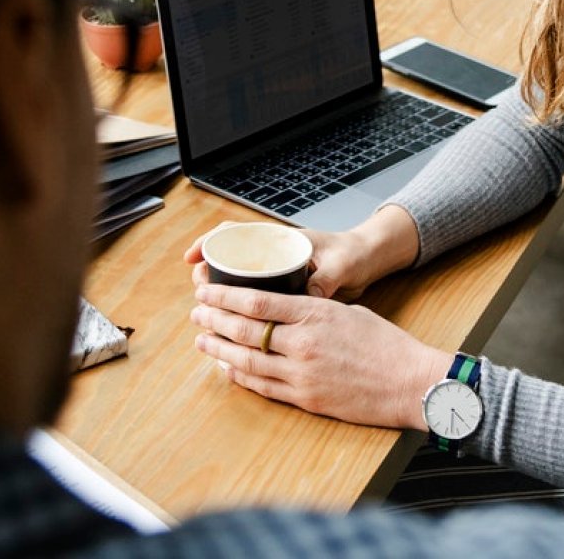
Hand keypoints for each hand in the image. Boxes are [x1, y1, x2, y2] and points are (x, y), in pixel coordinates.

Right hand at [184, 205, 420, 300]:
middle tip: (200, 298)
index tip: (192, 259)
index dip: (209, 243)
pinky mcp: (286, 293)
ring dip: (223, 299)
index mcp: (281, 241)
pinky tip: (235, 331)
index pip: (235, 233)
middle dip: (209, 278)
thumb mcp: (341, 264)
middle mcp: (274, 256)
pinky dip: (244, 313)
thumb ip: (326, 278)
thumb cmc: (354, 254)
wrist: (370, 260)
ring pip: (240, 284)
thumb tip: (310, 295)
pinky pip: (257, 301)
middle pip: (230, 262)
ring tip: (210, 317)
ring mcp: (278, 274)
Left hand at [190, 284, 450, 429]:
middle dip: (214, 320)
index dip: (224, 296)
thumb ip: (312, 310)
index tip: (205, 290)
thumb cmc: (386, 345)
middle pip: (245, 330)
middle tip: (196, 313)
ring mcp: (302, 374)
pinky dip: (241, 376)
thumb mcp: (347, 312)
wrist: (411, 383)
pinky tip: (227, 369)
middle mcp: (303, 343)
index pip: (256, 301)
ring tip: (202, 341)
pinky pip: (264, 386)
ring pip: (247, 360)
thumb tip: (281, 309)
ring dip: (219, 350)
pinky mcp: (306, 399)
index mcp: (314, 314)